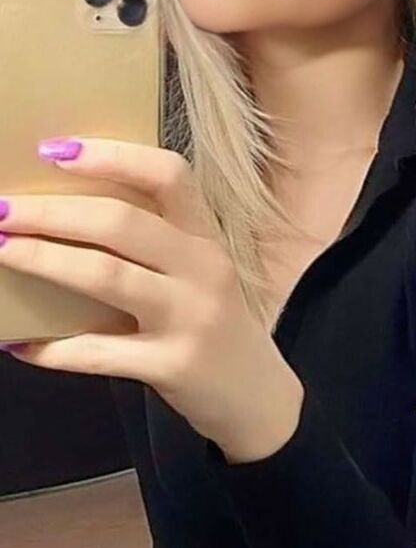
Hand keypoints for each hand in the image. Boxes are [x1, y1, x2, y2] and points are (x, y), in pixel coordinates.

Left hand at [0, 138, 303, 460]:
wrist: (257, 397)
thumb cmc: (212, 323)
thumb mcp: (198, 273)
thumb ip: (152, 244)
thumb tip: (64, 216)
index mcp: (206, 235)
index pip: (168, 174)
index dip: (112, 156)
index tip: (54, 150)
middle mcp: (203, 268)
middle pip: (122, 223)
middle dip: (53, 212)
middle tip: (3, 209)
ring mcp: (190, 317)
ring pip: (106, 276)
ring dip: (45, 260)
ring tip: (2, 250)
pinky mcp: (172, 366)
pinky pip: (98, 352)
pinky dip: (53, 348)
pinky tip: (19, 343)